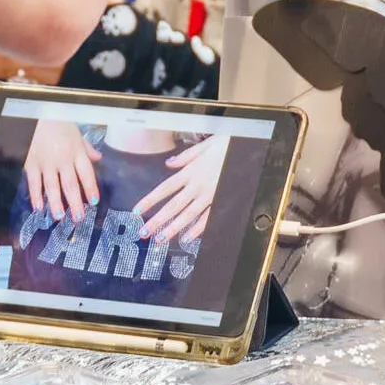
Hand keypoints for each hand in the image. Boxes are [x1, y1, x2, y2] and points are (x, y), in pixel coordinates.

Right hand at [22, 119, 99, 220]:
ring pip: (52, 186)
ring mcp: (46, 163)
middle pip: (70, 184)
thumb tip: (99, 158)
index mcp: (76, 151)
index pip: (86, 173)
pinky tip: (39, 207)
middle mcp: (63, 159)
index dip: (90, 188)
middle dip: (75, 203)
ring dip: (56, 203)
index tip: (94, 202)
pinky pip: (34, 183)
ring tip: (60, 217)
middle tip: (79, 218)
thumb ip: (86, 148)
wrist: (35, 114)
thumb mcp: (76, 133)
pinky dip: (36, 196)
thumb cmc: (58, 124)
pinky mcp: (31, 164)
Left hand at [131, 132, 229, 246]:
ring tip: (160, 238)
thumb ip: (186, 156)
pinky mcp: (221, 201)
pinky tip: (187, 238)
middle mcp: (197, 185)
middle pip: (173, 206)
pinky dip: (197, 229)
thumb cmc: (227, 145)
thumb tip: (169, 163)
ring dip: (173, 228)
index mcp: (191, 171)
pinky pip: (207, 218)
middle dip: (157, 220)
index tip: (137, 210)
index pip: (165, 189)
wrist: (248, 149)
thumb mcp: (205, 145)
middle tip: (144, 232)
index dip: (150, 200)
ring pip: (188, 215)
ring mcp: (209, 196)